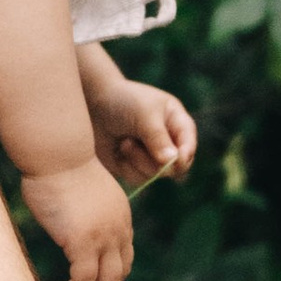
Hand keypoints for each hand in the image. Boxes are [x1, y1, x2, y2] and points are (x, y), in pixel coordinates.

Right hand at [21, 158, 134, 280]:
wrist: (58, 153)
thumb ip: (83, 214)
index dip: (109, 277)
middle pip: (118, 274)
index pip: (124, 257)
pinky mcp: (83, 242)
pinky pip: (82, 280)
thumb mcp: (82, 193)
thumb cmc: (59, 167)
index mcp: (120, 217)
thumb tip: (67, 224)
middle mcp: (118, 229)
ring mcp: (103, 237)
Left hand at [90, 78, 196, 192]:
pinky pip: (138, 178)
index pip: (188, 145)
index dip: (184, 155)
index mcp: (176, 122)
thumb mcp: (144, 114)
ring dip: (139, 161)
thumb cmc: (122, 101)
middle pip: (176, 167)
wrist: (91, 105)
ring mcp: (150, 156)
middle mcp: (167, 141)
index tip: (175, 160)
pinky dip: (128, 167)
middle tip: (134, 146)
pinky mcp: (133, 166)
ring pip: (156, 175)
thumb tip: (172, 162)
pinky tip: (119, 151)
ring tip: (125, 143)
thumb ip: (158, 137)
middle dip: (156, 161)